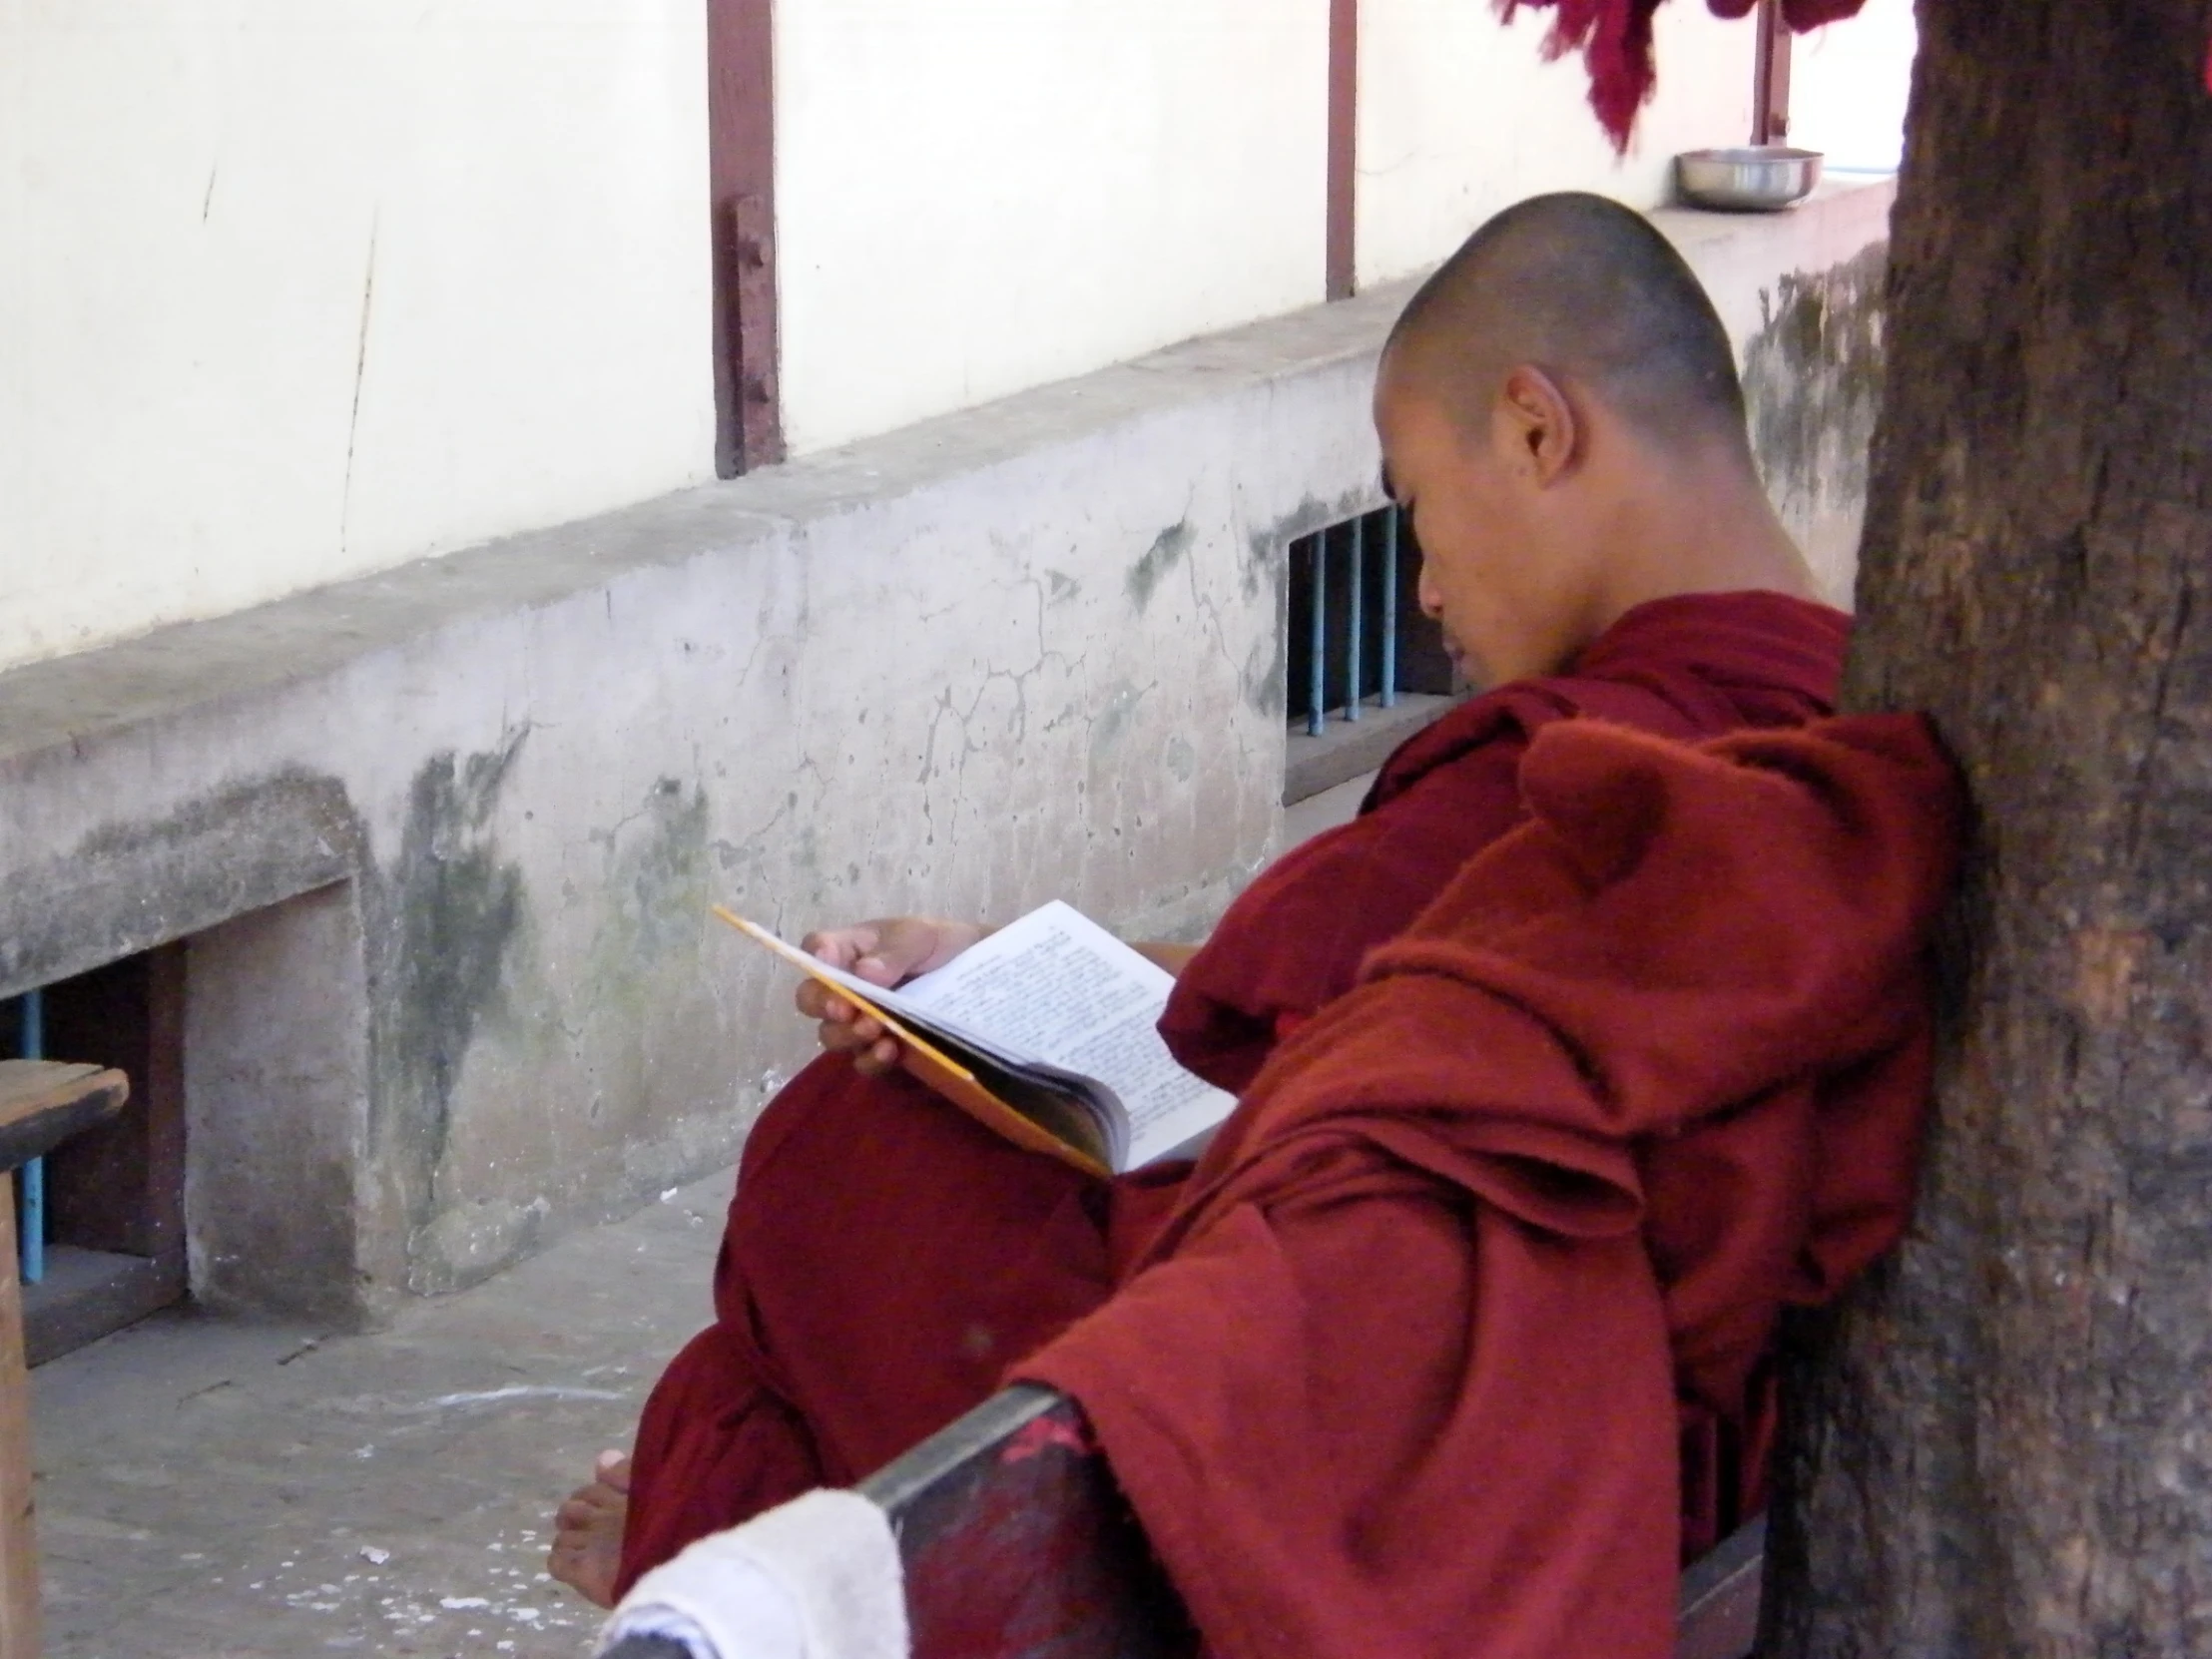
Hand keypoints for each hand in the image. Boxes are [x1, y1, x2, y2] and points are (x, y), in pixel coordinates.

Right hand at [796, 917, 989, 1073]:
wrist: (975, 975)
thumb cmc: (940, 945)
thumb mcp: (921, 936)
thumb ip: (894, 952)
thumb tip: (864, 973)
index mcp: (849, 950)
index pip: (817, 949)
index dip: (817, 957)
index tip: (829, 962)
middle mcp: (846, 989)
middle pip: (810, 999)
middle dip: (822, 1005)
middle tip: (845, 1008)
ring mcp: (860, 1022)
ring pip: (832, 1035)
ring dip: (847, 1034)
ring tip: (874, 1028)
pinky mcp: (880, 1050)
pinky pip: (863, 1062)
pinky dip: (871, 1058)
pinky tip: (889, 1049)